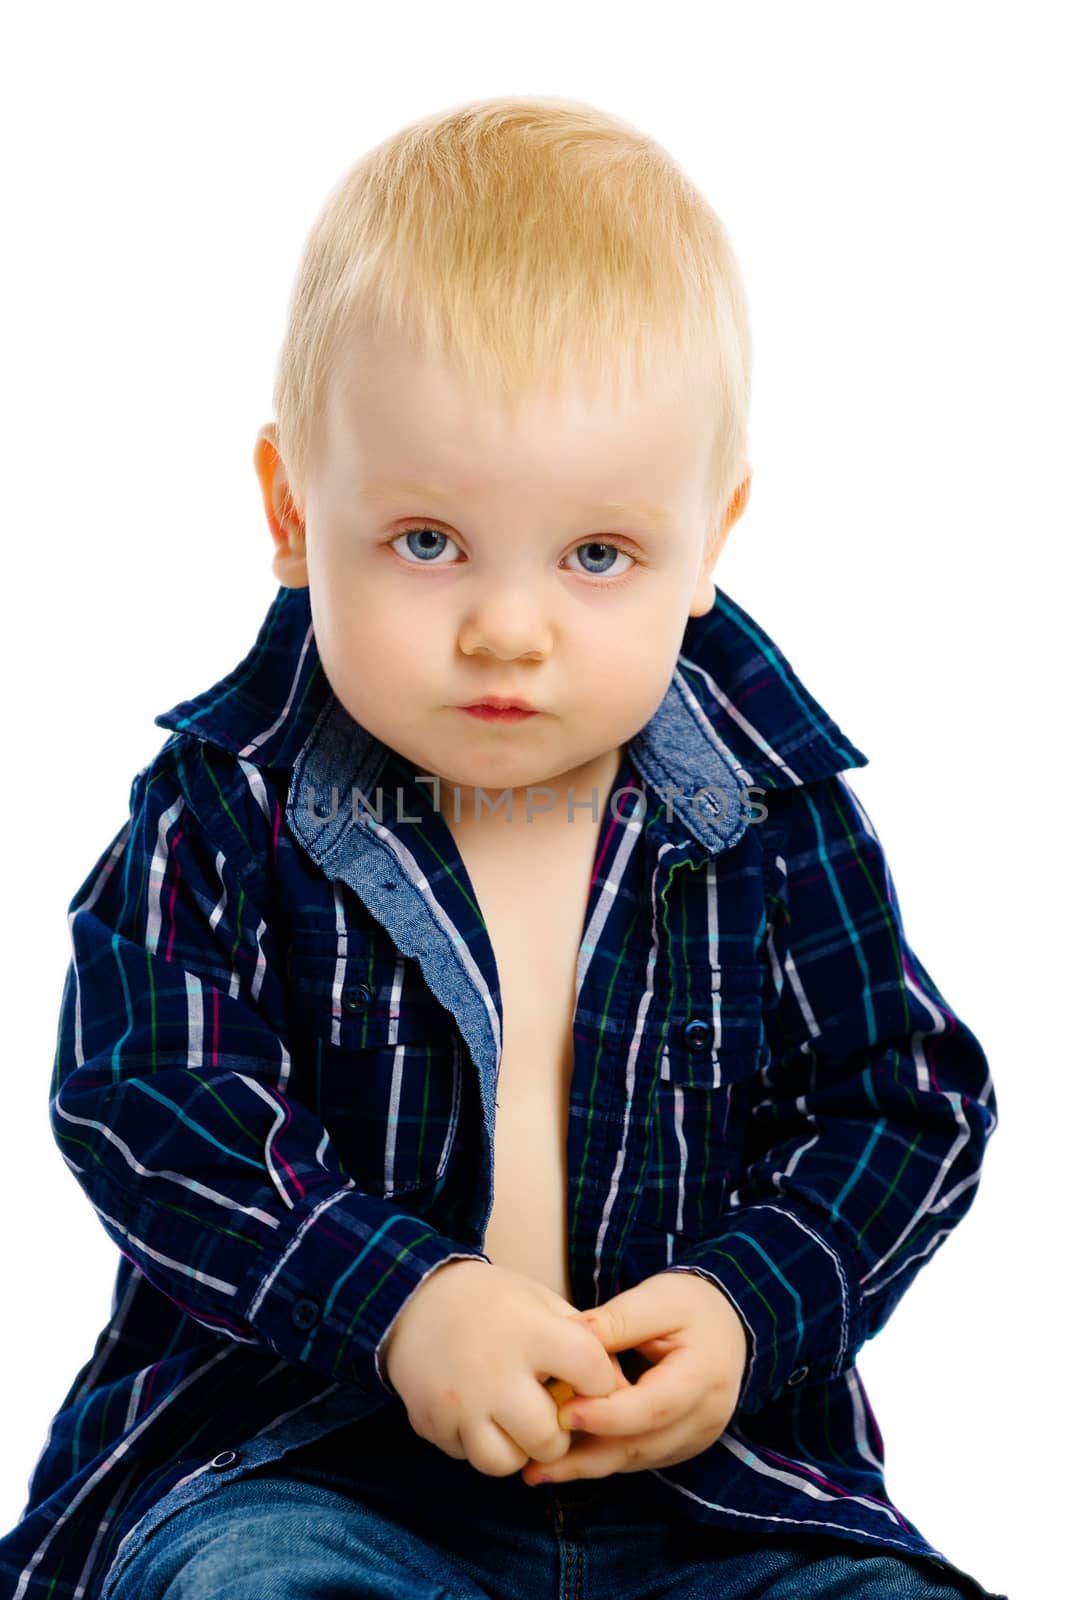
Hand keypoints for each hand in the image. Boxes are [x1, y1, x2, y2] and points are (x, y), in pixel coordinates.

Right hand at [380, 1260, 623, 1477]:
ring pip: (507, 1463)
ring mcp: (460, 1404)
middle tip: (551, 1412)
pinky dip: (482, 1444)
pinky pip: (469, 1457)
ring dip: (520, 1448)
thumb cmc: (492, 1302)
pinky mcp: (433, 1424)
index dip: (602, 1383)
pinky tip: (482, 1415)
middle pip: (549, 1439)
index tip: (591, 1381)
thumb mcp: (541, 1302)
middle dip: (559, 1433)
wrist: (413, 1299)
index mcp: (530, 1333)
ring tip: (516, 1420)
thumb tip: (618, 1388)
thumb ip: (583, 1342)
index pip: (592, 1374)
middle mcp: (494, 1373)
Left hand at [522, 1271, 748, 1484]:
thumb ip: (617, 1319)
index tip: (563, 1413)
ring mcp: (695, 1437)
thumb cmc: (691, 1305)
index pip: (652, 1408)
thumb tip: (568, 1335)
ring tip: (539, 1471)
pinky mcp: (681, 1445)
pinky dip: (604, 1459)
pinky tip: (568, 1461)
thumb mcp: (658, 1297)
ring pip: (637, 1460)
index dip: (606, 1415)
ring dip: (589, 1466)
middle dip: (586, 1457)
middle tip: (535, 1466)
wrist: (730, 1323)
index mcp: (703, 1377)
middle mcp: (704, 1418)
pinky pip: (640, 1458)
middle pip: (641, 1447)